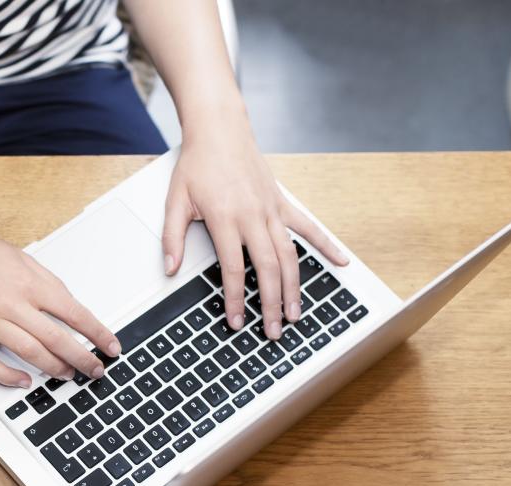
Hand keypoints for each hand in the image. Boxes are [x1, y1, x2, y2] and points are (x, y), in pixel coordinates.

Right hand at [0, 220, 120, 387]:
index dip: (98, 333)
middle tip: (95, 370)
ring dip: (53, 368)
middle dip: (82, 359)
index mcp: (29, 283)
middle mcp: (11, 303)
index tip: (111, 347)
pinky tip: (23, 381)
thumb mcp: (22, 258)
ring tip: (67, 375)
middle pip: (56, 339)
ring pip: (29, 353)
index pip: (74, 313)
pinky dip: (8, 376)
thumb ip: (46, 283)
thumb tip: (70, 308)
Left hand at [161, 115, 349, 339]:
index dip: (235, 299)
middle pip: (267, 268)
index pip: (232, 269)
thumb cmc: (197, 165)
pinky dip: (326, 245)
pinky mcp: (282, 202)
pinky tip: (341, 262)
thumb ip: (172, 238)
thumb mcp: (174, 202)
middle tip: (274, 330)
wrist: (219, 130)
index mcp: (225, 219)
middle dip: (271, 303)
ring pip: (289, 255)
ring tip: (295, 313)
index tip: (237, 321)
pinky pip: (308, 227)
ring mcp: (272, 210)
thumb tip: (169, 270)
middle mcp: (253, 216)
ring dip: (294, 287)